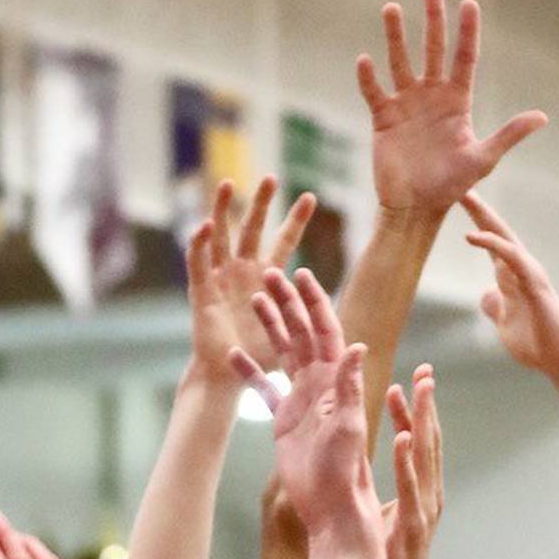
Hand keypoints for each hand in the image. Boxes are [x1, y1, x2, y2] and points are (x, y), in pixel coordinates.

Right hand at [186, 176, 316, 383]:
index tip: (311, 197)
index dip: (295, 220)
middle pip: (251, 230)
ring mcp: (220, 279)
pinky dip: (199, 243)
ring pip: (221, 236)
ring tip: (229, 183)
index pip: (283, 242)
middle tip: (271, 177)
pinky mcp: (201, 292)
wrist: (227, 380)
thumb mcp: (297, 343)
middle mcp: (242, 272)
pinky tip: (205, 225)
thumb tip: (360, 348)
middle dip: (261, 204)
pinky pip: (197, 262)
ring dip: (222, 209)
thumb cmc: (260, 363)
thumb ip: (321, 340)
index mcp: (267, 280)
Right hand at [230, 267, 372, 532]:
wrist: (329, 504)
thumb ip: (350, 386)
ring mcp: (302, 400)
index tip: (300, 273)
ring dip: (270, 327)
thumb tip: (356, 346)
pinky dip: (250, 372)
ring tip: (254, 301)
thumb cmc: (344, 468)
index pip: (327, 329)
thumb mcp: (348, 424)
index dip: (314, 301)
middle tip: (268, 274)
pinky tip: (234, 356)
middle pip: (302, 332)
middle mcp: (321, 383)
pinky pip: (265, 390)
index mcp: (337, 379)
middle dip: (287, 303)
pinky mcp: (285, 420)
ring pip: (284, 353)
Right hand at [360, 0, 545, 220]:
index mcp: (457, 101)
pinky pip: (374, 91)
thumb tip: (542, 117)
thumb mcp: (483, 159)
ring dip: (395, 36)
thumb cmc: (451, 187)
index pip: (464, 57)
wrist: (416, 209)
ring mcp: (406, 104)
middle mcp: (431, 96)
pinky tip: (365, 60)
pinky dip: (368, 78)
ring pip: (400, 61)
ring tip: (390, 8)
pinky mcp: (383, 119)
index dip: (467, 31)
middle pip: (433, 48)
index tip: (469, 3)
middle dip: (432, 17)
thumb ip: (509, 134)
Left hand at [381, 366, 443, 558]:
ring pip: (426, 457)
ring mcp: (425, 508)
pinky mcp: (413, 524)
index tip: (414, 378)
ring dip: (422, 421)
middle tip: (424, 370)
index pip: (422, 440)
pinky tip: (403, 437)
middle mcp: (430, 493)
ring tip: (419, 390)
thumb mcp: (387, 513)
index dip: (419, 409)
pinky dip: (407, 461)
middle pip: (430, 440)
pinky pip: (410, 486)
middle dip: (428, 404)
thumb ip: (385, 487)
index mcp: (423, 488)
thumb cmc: (389, 556)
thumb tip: (367, 463)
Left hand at [462, 194, 558, 380]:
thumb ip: (495, 306)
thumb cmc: (536, 344)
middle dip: (478, 208)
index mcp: (511, 276)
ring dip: (483, 216)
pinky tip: (473, 235)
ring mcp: (528, 273)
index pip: (491, 241)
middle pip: (497, 230)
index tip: (457, 202)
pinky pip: (511, 258)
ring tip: (464, 197)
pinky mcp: (534, 283)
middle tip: (458, 186)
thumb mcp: (505, 323)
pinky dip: (492, 244)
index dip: (476, 221)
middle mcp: (521, 268)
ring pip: (504, 237)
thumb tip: (486, 294)